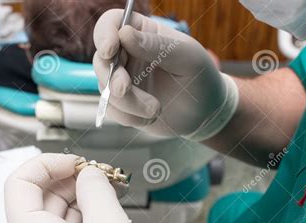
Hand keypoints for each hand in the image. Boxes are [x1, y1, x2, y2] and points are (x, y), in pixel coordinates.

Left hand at [4, 154, 155, 222]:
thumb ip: (96, 190)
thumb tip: (89, 174)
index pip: (19, 183)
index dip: (47, 164)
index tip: (77, 162)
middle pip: (39, 196)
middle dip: (68, 178)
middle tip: (100, 173)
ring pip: (56, 212)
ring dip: (80, 195)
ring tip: (109, 190)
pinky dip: (85, 214)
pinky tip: (106, 210)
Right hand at [93, 10, 238, 139]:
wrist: (205, 114)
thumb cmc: (201, 78)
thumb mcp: (186, 58)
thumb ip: (156, 46)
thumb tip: (124, 34)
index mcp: (142, 33)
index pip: (112, 23)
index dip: (104, 34)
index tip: (110, 50)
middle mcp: (127, 54)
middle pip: (101, 59)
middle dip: (112, 77)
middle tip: (125, 89)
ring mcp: (123, 79)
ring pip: (105, 88)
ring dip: (127, 102)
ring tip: (155, 109)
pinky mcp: (123, 104)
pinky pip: (112, 109)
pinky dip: (129, 116)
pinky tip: (151, 117)